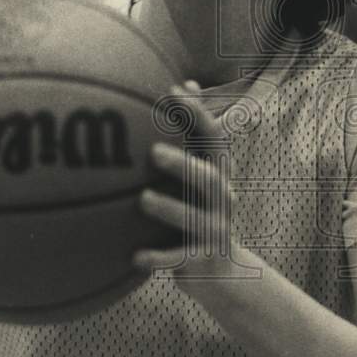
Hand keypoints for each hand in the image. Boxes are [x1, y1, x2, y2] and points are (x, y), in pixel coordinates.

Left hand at [133, 81, 240, 284]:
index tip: (172, 92)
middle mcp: (222, 200)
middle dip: (184, 164)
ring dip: (170, 208)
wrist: (222, 274)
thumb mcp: (201, 176)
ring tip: (143, 201)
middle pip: (210, 178)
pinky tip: (135, 257)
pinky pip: (180, 259)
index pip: (214, 139)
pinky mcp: (202, 261)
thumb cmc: (200, 212)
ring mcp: (214, 232)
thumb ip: (193, 135)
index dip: (197, 114)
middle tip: (153, 152)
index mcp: (218, 175)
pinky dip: (159, 258)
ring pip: (196, 219)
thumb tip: (186, 82)